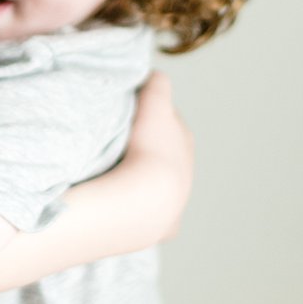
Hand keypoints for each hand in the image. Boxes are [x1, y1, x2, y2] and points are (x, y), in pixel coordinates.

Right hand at [122, 70, 194, 242]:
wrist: (144, 200)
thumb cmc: (148, 148)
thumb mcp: (153, 103)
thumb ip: (157, 83)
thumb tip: (155, 75)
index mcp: (183, 141)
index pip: (167, 122)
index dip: (147, 116)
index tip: (127, 116)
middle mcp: (186, 172)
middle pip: (165, 155)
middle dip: (146, 150)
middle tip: (118, 147)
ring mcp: (177, 203)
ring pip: (159, 188)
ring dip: (142, 182)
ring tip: (116, 178)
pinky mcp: (164, 228)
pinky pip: (153, 219)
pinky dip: (142, 213)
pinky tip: (125, 208)